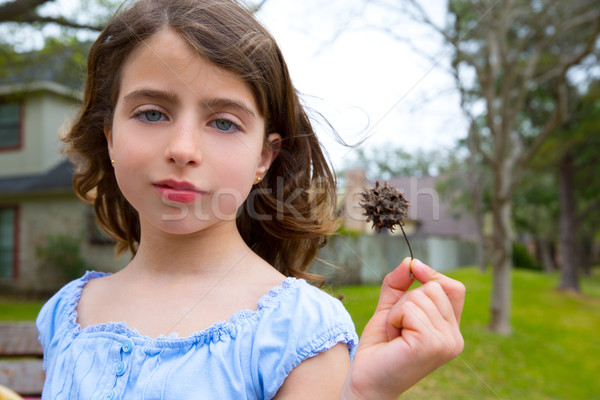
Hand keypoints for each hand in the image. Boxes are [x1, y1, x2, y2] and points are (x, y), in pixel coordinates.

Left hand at [340, 258, 464, 398]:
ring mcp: (446, 342)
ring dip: (397, 312)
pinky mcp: (432, 345)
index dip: (434, 274)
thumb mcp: (390, 308)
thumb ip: (399, 283)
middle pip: (434, 287)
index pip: (454, 288)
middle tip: (397, 326)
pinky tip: (394, 339)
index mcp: (451, 330)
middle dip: (406, 299)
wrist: (366, 380)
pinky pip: (409, 309)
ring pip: (420, 296)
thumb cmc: (380, 347)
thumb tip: (409, 260)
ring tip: (395, 334)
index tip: (414, 268)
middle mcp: (454, 338)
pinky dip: (394, 319)